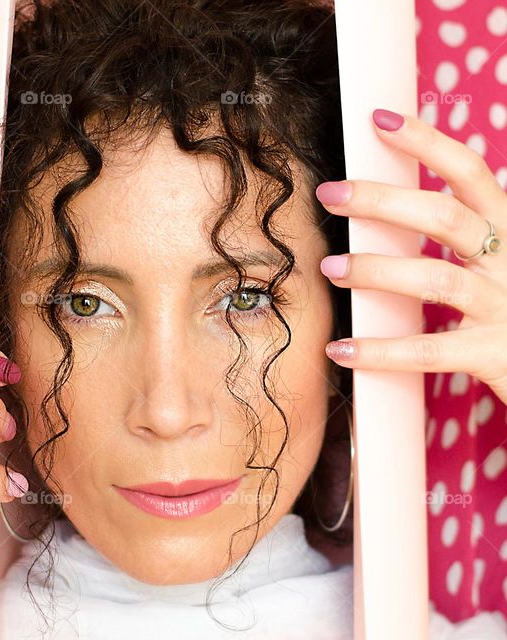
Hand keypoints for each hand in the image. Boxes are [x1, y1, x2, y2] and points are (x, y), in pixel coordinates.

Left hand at [316, 108, 506, 404]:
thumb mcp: (504, 261)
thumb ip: (466, 236)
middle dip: (382, 201)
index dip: (427, 143)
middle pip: (446, 217)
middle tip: (329, 194)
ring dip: (374, 269)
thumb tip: (393, 208)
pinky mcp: (496, 354)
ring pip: (434, 278)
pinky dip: (379, 350)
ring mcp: (506, 307)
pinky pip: (427, 349)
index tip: (380, 120)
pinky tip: (340, 348)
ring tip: (329, 268)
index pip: (471, 173)